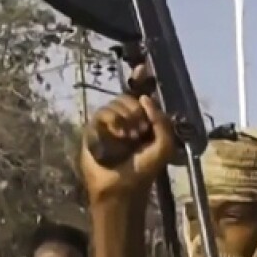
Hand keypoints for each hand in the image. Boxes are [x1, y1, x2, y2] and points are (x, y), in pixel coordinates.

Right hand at [79, 64, 174, 204]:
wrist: (122, 189)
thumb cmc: (143, 171)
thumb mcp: (164, 146)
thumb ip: (162, 121)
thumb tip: (145, 98)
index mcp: (142, 120)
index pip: (140, 94)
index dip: (140, 79)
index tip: (141, 67)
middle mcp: (124, 119)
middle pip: (128, 96)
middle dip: (136, 111)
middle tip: (139, 132)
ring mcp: (107, 124)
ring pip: (114, 103)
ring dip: (125, 119)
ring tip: (128, 139)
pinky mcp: (92, 131)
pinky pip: (101, 115)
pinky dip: (112, 124)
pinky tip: (117, 138)